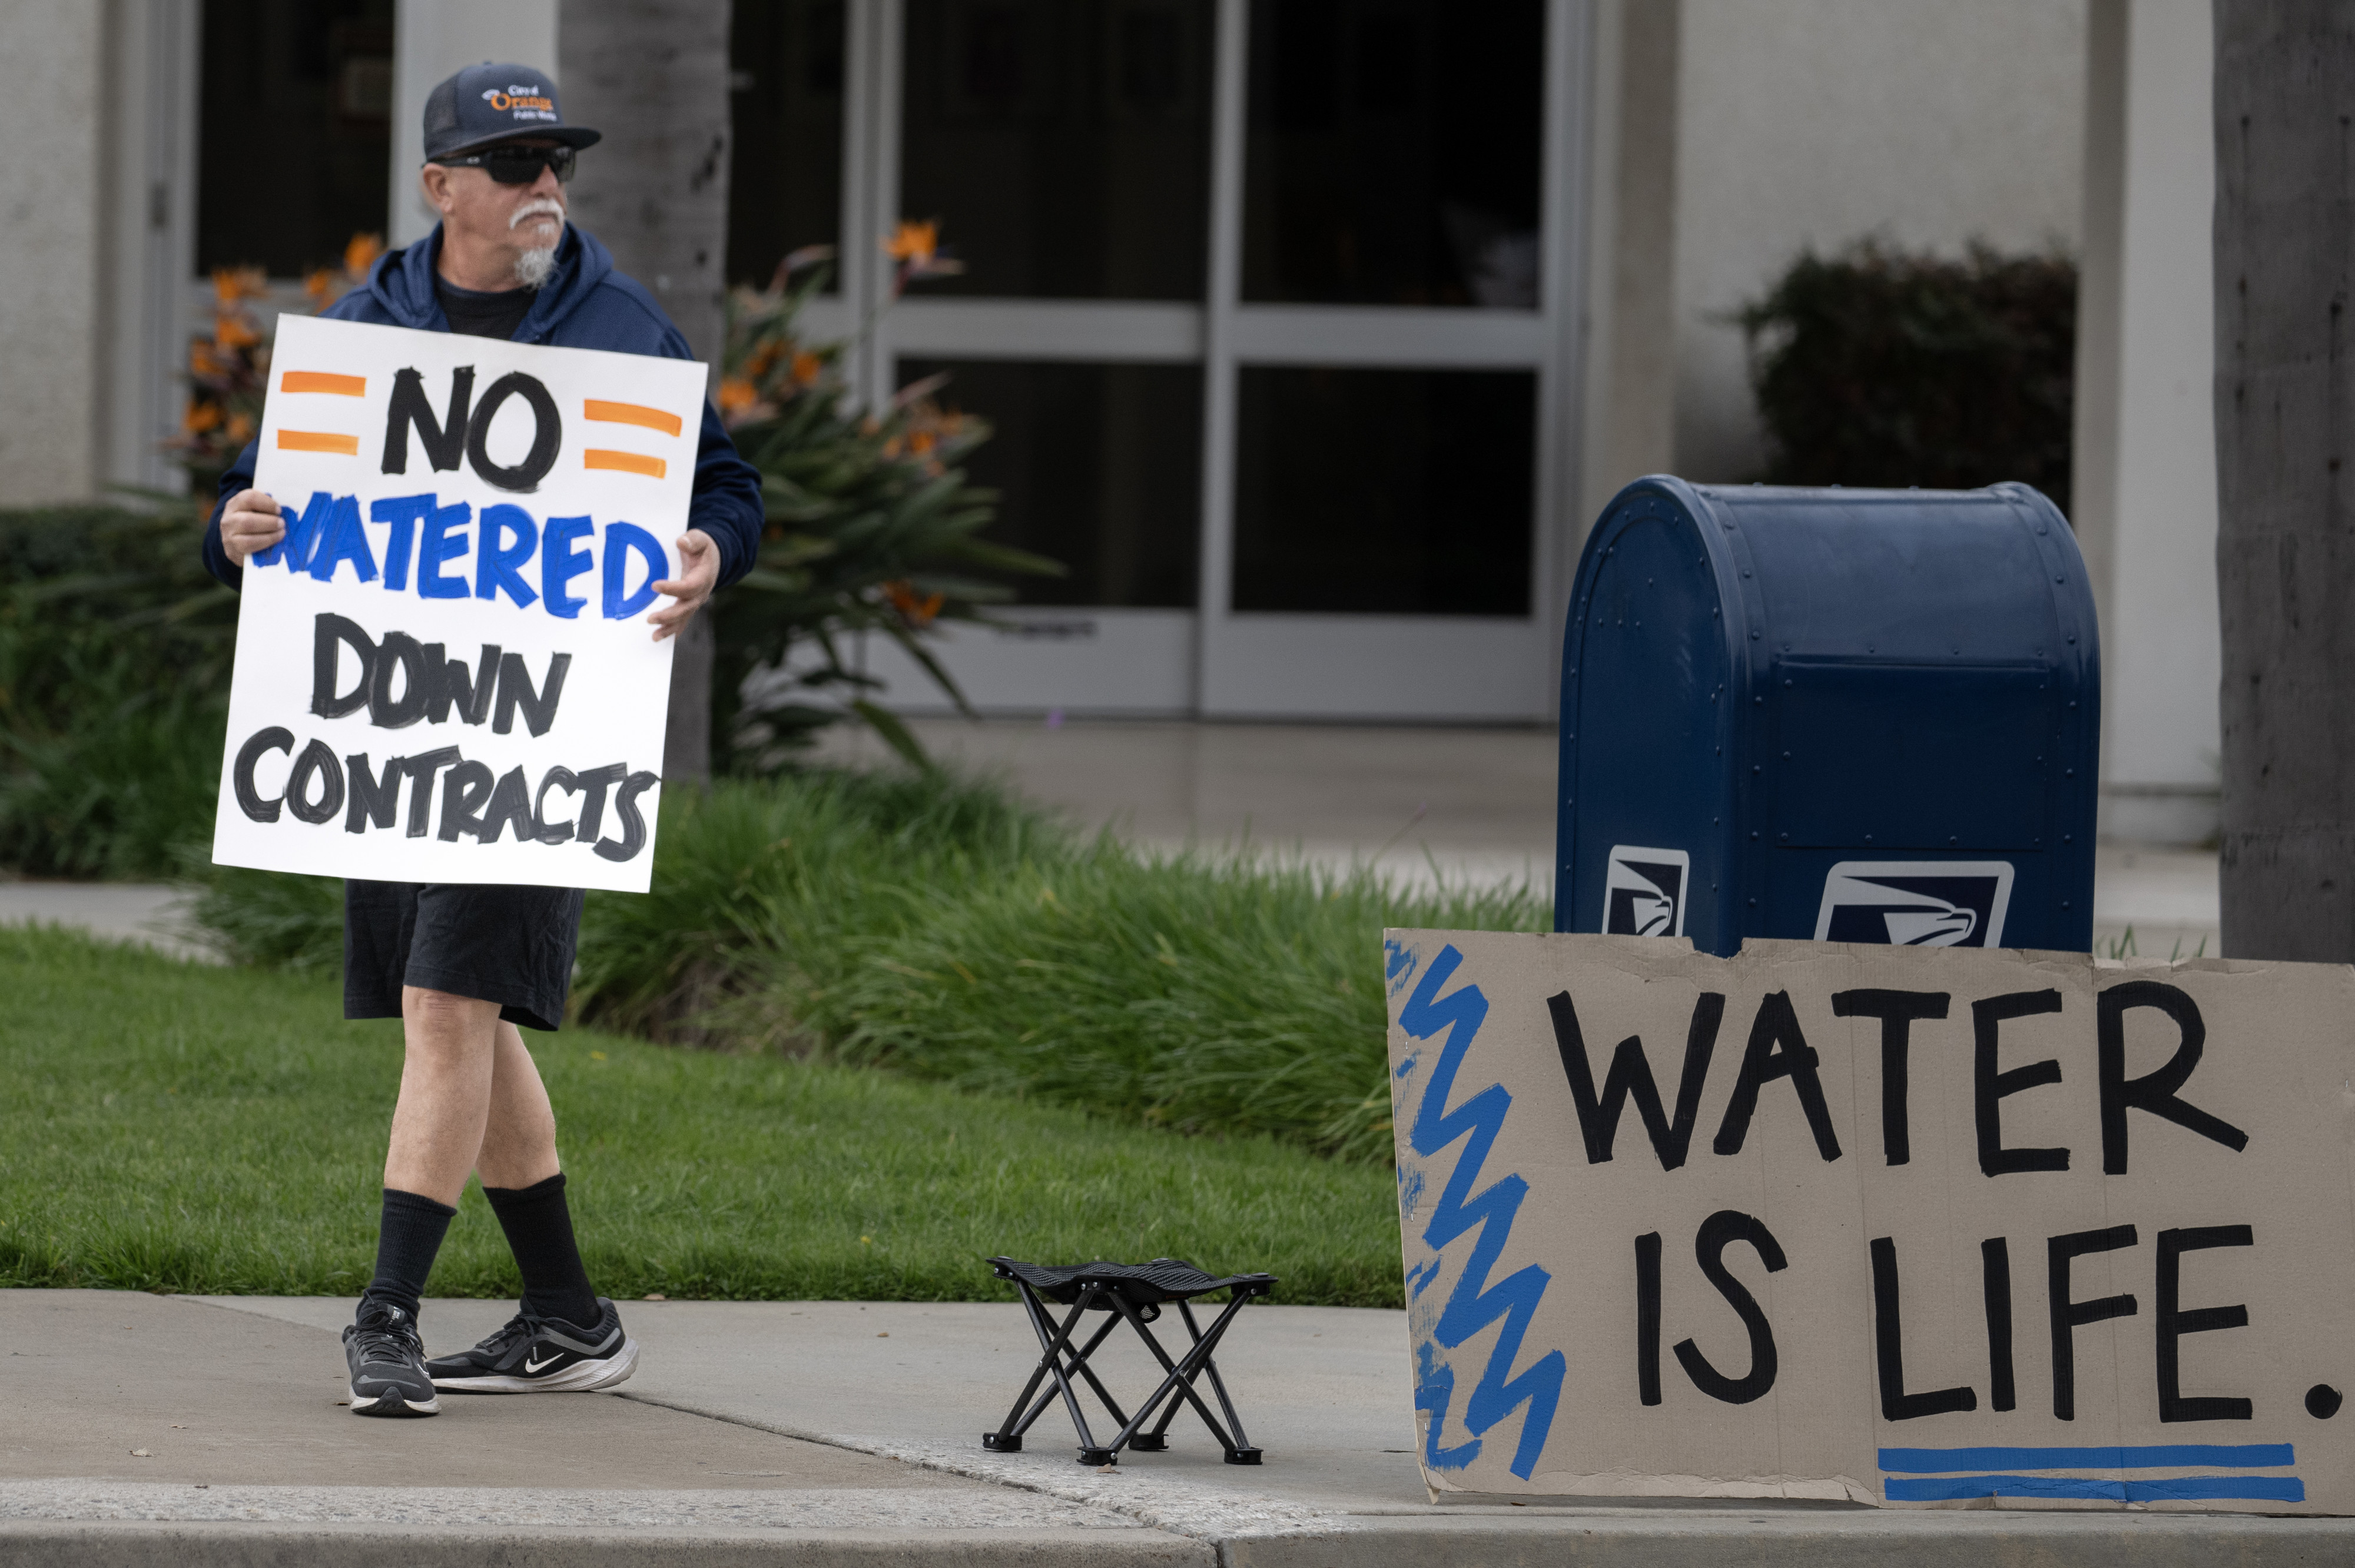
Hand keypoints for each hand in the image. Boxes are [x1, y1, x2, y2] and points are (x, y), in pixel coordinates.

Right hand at [219, 489, 284, 563]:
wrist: (235, 544)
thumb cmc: (252, 524)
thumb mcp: (254, 512)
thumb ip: (266, 509)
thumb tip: (285, 509)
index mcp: (235, 504)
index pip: (248, 498)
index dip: (267, 503)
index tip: (279, 510)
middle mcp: (228, 519)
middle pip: (248, 519)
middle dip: (269, 521)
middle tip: (282, 523)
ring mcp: (228, 535)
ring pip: (248, 532)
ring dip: (269, 533)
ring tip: (281, 532)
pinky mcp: (233, 549)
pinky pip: (249, 545)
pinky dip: (266, 542)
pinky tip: (275, 540)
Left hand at [648, 527, 718, 641]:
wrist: (713, 559)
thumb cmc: (703, 549)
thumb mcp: (700, 539)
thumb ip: (692, 540)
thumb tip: (681, 542)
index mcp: (703, 577)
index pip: (688, 586)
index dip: (672, 588)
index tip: (655, 585)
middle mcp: (700, 593)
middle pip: (685, 608)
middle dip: (669, 615)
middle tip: (650, 619)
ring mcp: (695, 601)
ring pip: (683, 618)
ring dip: (669, 628)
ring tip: (655, 637)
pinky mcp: (689, 605)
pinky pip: (682, 620)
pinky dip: (672, 630)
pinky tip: (661, 638)